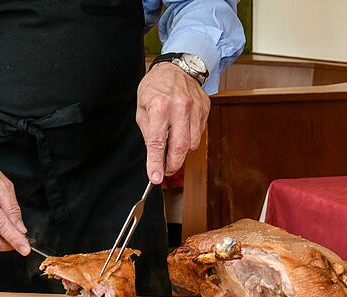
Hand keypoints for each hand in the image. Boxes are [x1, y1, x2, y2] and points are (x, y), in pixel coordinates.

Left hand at [136, 62, 210, 183]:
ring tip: (171, 146)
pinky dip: (189, 140)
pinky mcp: (205, 109)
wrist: (176, 68)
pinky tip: (181, 132)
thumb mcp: (141, 108)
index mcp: (159, 106)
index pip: (157, 143)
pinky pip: (199, 134)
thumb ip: (147, 132)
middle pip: (180, 147)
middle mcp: (180, 107)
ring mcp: (195, 108)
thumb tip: (154, 156)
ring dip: (181, 152)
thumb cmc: (155, 88)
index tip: (155, 177)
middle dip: (172, 165)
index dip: (156, 163)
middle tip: (164, 170)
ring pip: (192, 144)